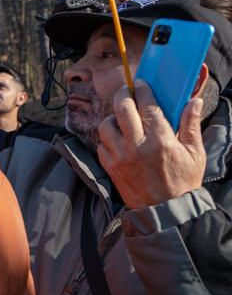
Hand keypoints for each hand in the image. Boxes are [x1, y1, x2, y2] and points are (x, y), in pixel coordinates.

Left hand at [96, 79, 206, 209]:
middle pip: (121, 108)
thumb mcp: (195, 153)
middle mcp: (137, 146)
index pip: (147, 105)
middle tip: (126, 91)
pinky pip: (100, 145)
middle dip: (122, 94)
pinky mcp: (110, 167)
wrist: (165, 212)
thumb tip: (194, 101)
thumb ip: (191, 124)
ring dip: (112, 118)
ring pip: (105, 125)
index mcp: (161, 139)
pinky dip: (107, 139)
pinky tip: (118, 140)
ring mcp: (120, 157)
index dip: (142, 89)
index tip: (139, 82)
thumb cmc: (183, 182)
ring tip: (121, 119)